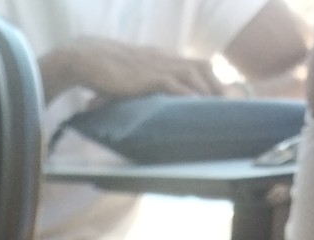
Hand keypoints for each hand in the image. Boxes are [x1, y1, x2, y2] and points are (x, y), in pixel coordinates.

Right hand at [59, 36, 222, 99]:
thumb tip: (138, 103)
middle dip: (216, 84)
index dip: (208, 77)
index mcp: (159, 57)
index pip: (192, 62)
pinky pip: (176, 85)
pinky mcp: (149, 76)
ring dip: (207, 91)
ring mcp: (157, 66)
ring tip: (218, 108)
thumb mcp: (126, 77)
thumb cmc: (100, 71)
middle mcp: (163, 58)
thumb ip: (137, 85)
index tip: (218, 93)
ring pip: (193, 74)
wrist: (86, 57)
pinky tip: (198, 106)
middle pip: (201, 66)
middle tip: (228, 103)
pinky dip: (189, 95)